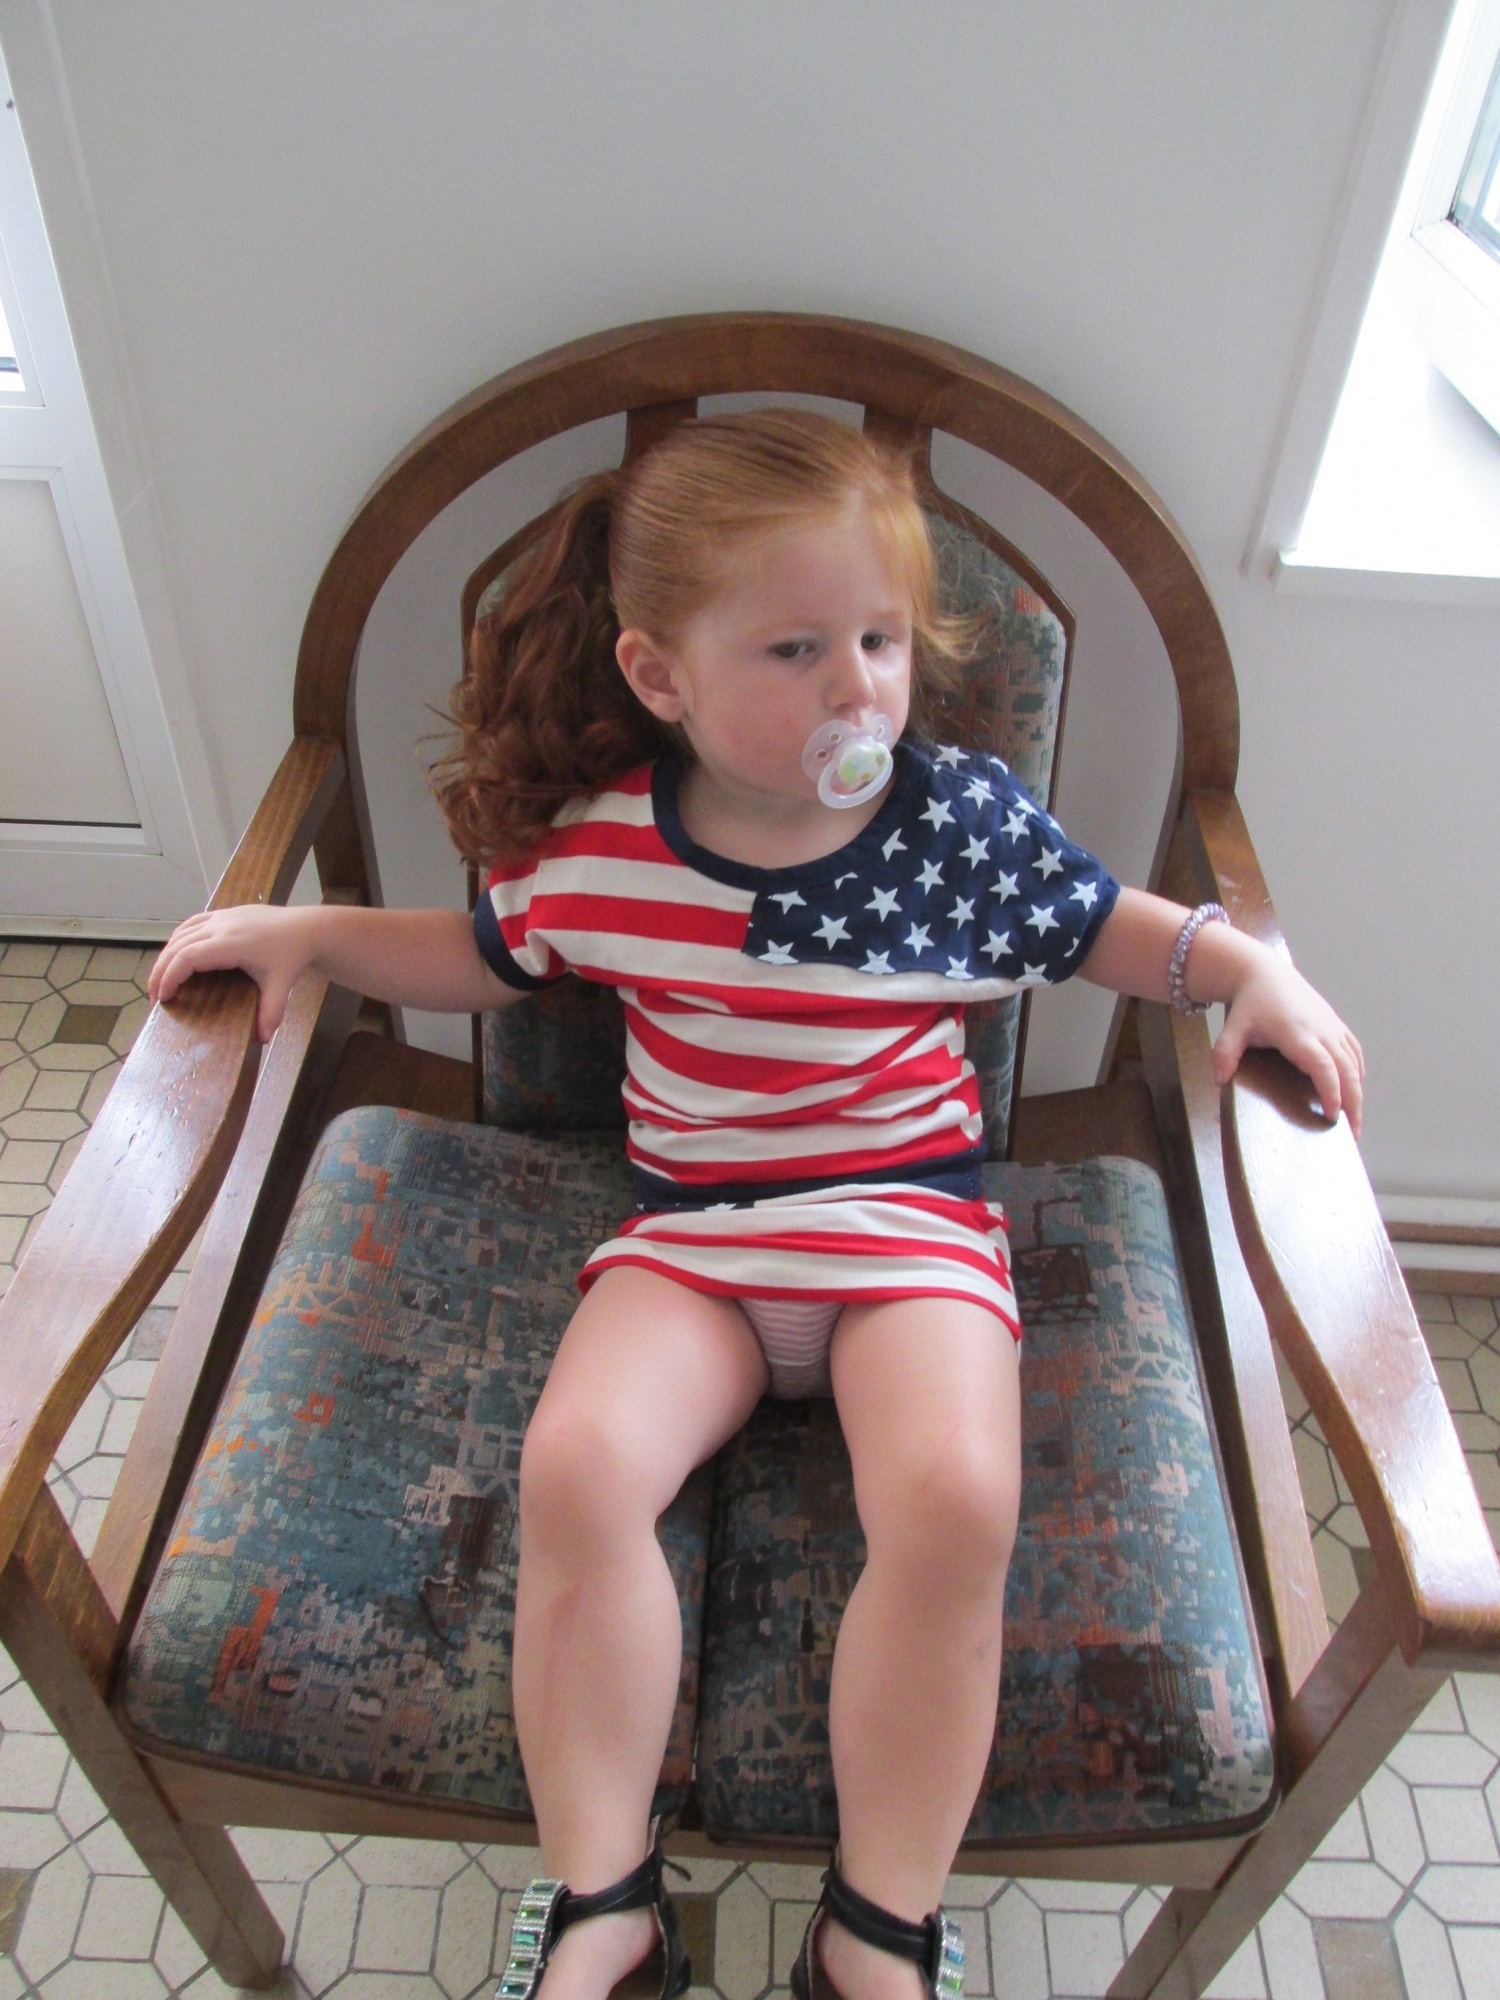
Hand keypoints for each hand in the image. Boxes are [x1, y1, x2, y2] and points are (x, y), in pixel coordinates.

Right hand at [148, 905, 317, 1042]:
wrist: (306, 927)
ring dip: (166, 954)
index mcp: (232, 943)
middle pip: (178, 945)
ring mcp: (221, 916)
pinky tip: (174, 954)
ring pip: (181, 932)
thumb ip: (271, 1012)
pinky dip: (177, 939)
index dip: (170, 975)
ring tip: (161, 979)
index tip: (162, 997)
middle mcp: (221, 926)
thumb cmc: (292, 955)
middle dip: (160, 970)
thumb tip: (263, 1040)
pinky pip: (191, 923)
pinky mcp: (224, 913)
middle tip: (154, 996)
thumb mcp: (283, 985)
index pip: (189, 957)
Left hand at [1212, 954, 1364, 1138]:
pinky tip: (1354, 1091)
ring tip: (1354, 1122)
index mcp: (1298, 1034)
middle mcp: (1322, 1031)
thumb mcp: (1233, 1026)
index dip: (1331, 1092)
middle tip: (1351, 1135)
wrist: (1264, 972)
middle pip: (1347, 1070)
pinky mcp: (1336, 1024)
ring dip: (1358, 1092)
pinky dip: (1358, 1073)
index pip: (1322, 1067)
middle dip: (1352, 1103)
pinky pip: (1354, 1052)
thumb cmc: (1250, 1002)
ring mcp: (1332, 1027)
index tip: (1332, 1116)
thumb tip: (1219, 1080)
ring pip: (1354, 1063)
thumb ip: (1225, 1052)